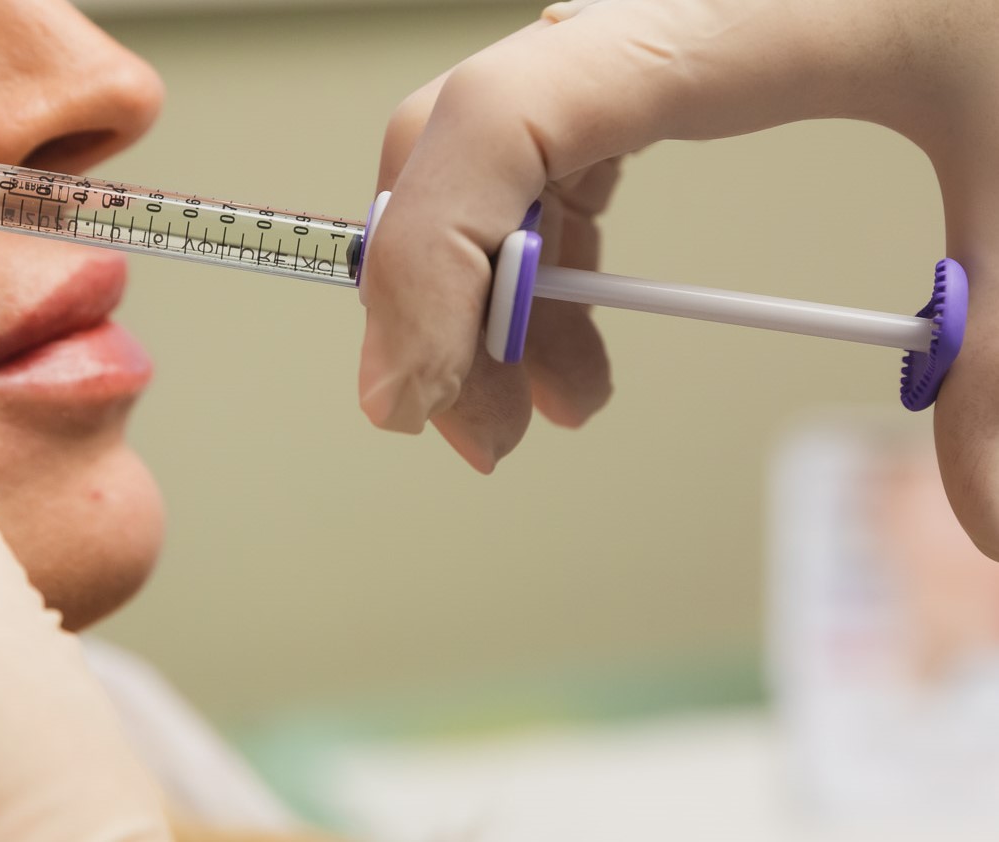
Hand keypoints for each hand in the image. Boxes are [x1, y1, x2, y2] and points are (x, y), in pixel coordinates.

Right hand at [356, 0, 998, 510]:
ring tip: (547, 410)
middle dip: (445, 305)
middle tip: (479, 433)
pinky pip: (545, 157)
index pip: (499, 123)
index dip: (429, 263)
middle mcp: (642, 13)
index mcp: (713, 15)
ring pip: (491, 163)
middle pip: (464, 151)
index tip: (416, 395)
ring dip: (491, 302)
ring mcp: (635, 32)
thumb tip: (989, 521)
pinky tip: (576, 339)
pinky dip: (540, 260)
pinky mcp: (651, 54)